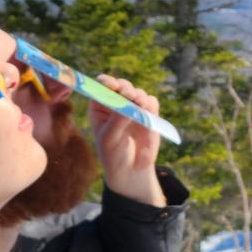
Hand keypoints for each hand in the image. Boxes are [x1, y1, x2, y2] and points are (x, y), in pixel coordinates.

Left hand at [90, 75, 165, 205]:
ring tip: (139, 105)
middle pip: (121, 85)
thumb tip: (129, 102)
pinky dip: (150, 105)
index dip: (105, 82)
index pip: (101, 87)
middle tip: (127, 94)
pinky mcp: (149, 113)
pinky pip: (151, 102)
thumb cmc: (113, 154)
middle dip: (125, 87)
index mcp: (100, 107)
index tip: (111, 85)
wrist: (131, 169)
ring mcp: (133, 107)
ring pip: (138, 92)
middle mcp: (116, 103)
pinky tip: (147, 113)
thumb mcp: (109, 138)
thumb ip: (117, 119)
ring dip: (138, 96)